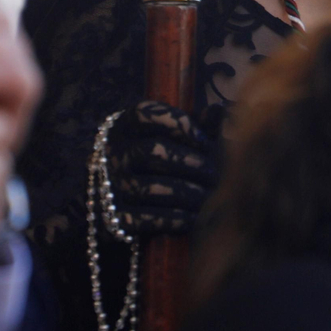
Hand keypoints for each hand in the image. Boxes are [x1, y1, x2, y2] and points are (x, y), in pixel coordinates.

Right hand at [105, 100, 222, 236]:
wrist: (121, 199)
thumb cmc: (158, 159)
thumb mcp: (172, 136)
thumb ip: (197, 123)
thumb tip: (218, 111)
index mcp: (126, 126)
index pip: (146, 113)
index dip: (178, 123)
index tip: (204, 139)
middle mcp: (114, 153)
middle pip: (153, 150)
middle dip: (189, 162)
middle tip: (212, 173)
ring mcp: (112, 186)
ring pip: (151, 187)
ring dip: (185, 193)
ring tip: (206, 196)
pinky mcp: (116, 217)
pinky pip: (147, 218)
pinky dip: (174, 218)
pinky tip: (193, 217)